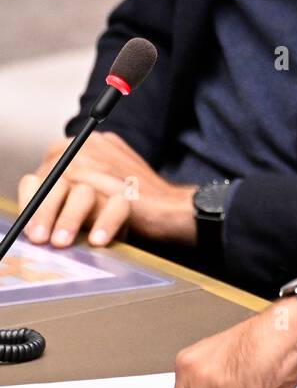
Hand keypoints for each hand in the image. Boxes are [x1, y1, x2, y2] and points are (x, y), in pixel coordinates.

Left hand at [18, 131, 195, 247]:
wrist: (173, 208)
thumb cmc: (133, 200)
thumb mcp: (96, 180)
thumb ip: (69, 182)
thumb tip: (34, 198)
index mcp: (87, 143)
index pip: (48, 167)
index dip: (36, 196)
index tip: (32, 220)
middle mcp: (97, 148)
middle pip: (58, 179)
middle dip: (44, 211)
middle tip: (38, 237)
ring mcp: (114, 165)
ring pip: (79, 194)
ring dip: (68, 221)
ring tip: (61, 243)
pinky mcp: (131, 186)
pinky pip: (110, 208)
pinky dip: (102, 226)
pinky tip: (96, 241)